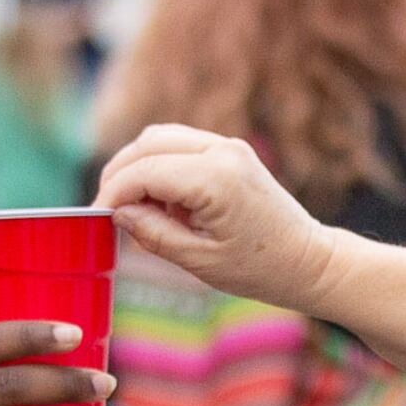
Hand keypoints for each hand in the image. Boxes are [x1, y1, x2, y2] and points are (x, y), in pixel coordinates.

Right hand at [97, 125, 343, 309]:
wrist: (307, 260)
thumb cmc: (258, 268)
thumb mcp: (198, 260)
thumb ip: (153, 233)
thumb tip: (119, 212)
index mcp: (215, 179)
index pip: (144, 171)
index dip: (113, 192)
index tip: (98, 216)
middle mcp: (222, 151)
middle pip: (148, 143)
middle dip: (119, 173)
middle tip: (107, 209)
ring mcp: (228, 146)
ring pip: (161, 137)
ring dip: (137, 165)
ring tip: (132, 206)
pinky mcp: (230, 150)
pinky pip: (180, 144)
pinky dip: (159, 164)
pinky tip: (158, 199)